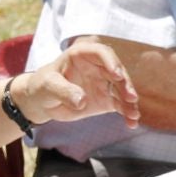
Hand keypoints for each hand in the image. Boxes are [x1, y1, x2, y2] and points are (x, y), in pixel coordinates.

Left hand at [12, 44, 139, 127]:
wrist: (42, 101)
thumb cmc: (42, 86)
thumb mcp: (48, 86)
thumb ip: (63, 91)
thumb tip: (82, 101)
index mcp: (82, 55)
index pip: (101, 53)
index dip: (111, 62)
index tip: (116, 74)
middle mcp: (97, 67)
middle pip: (117, 71)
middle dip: (125, 84)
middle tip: (130, 98)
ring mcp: (104, 83)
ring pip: (122, 89)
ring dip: (129, 101)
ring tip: (133, 114)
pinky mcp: (106, 99)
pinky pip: (120, 105)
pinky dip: (127, 113)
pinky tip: (131, 123)